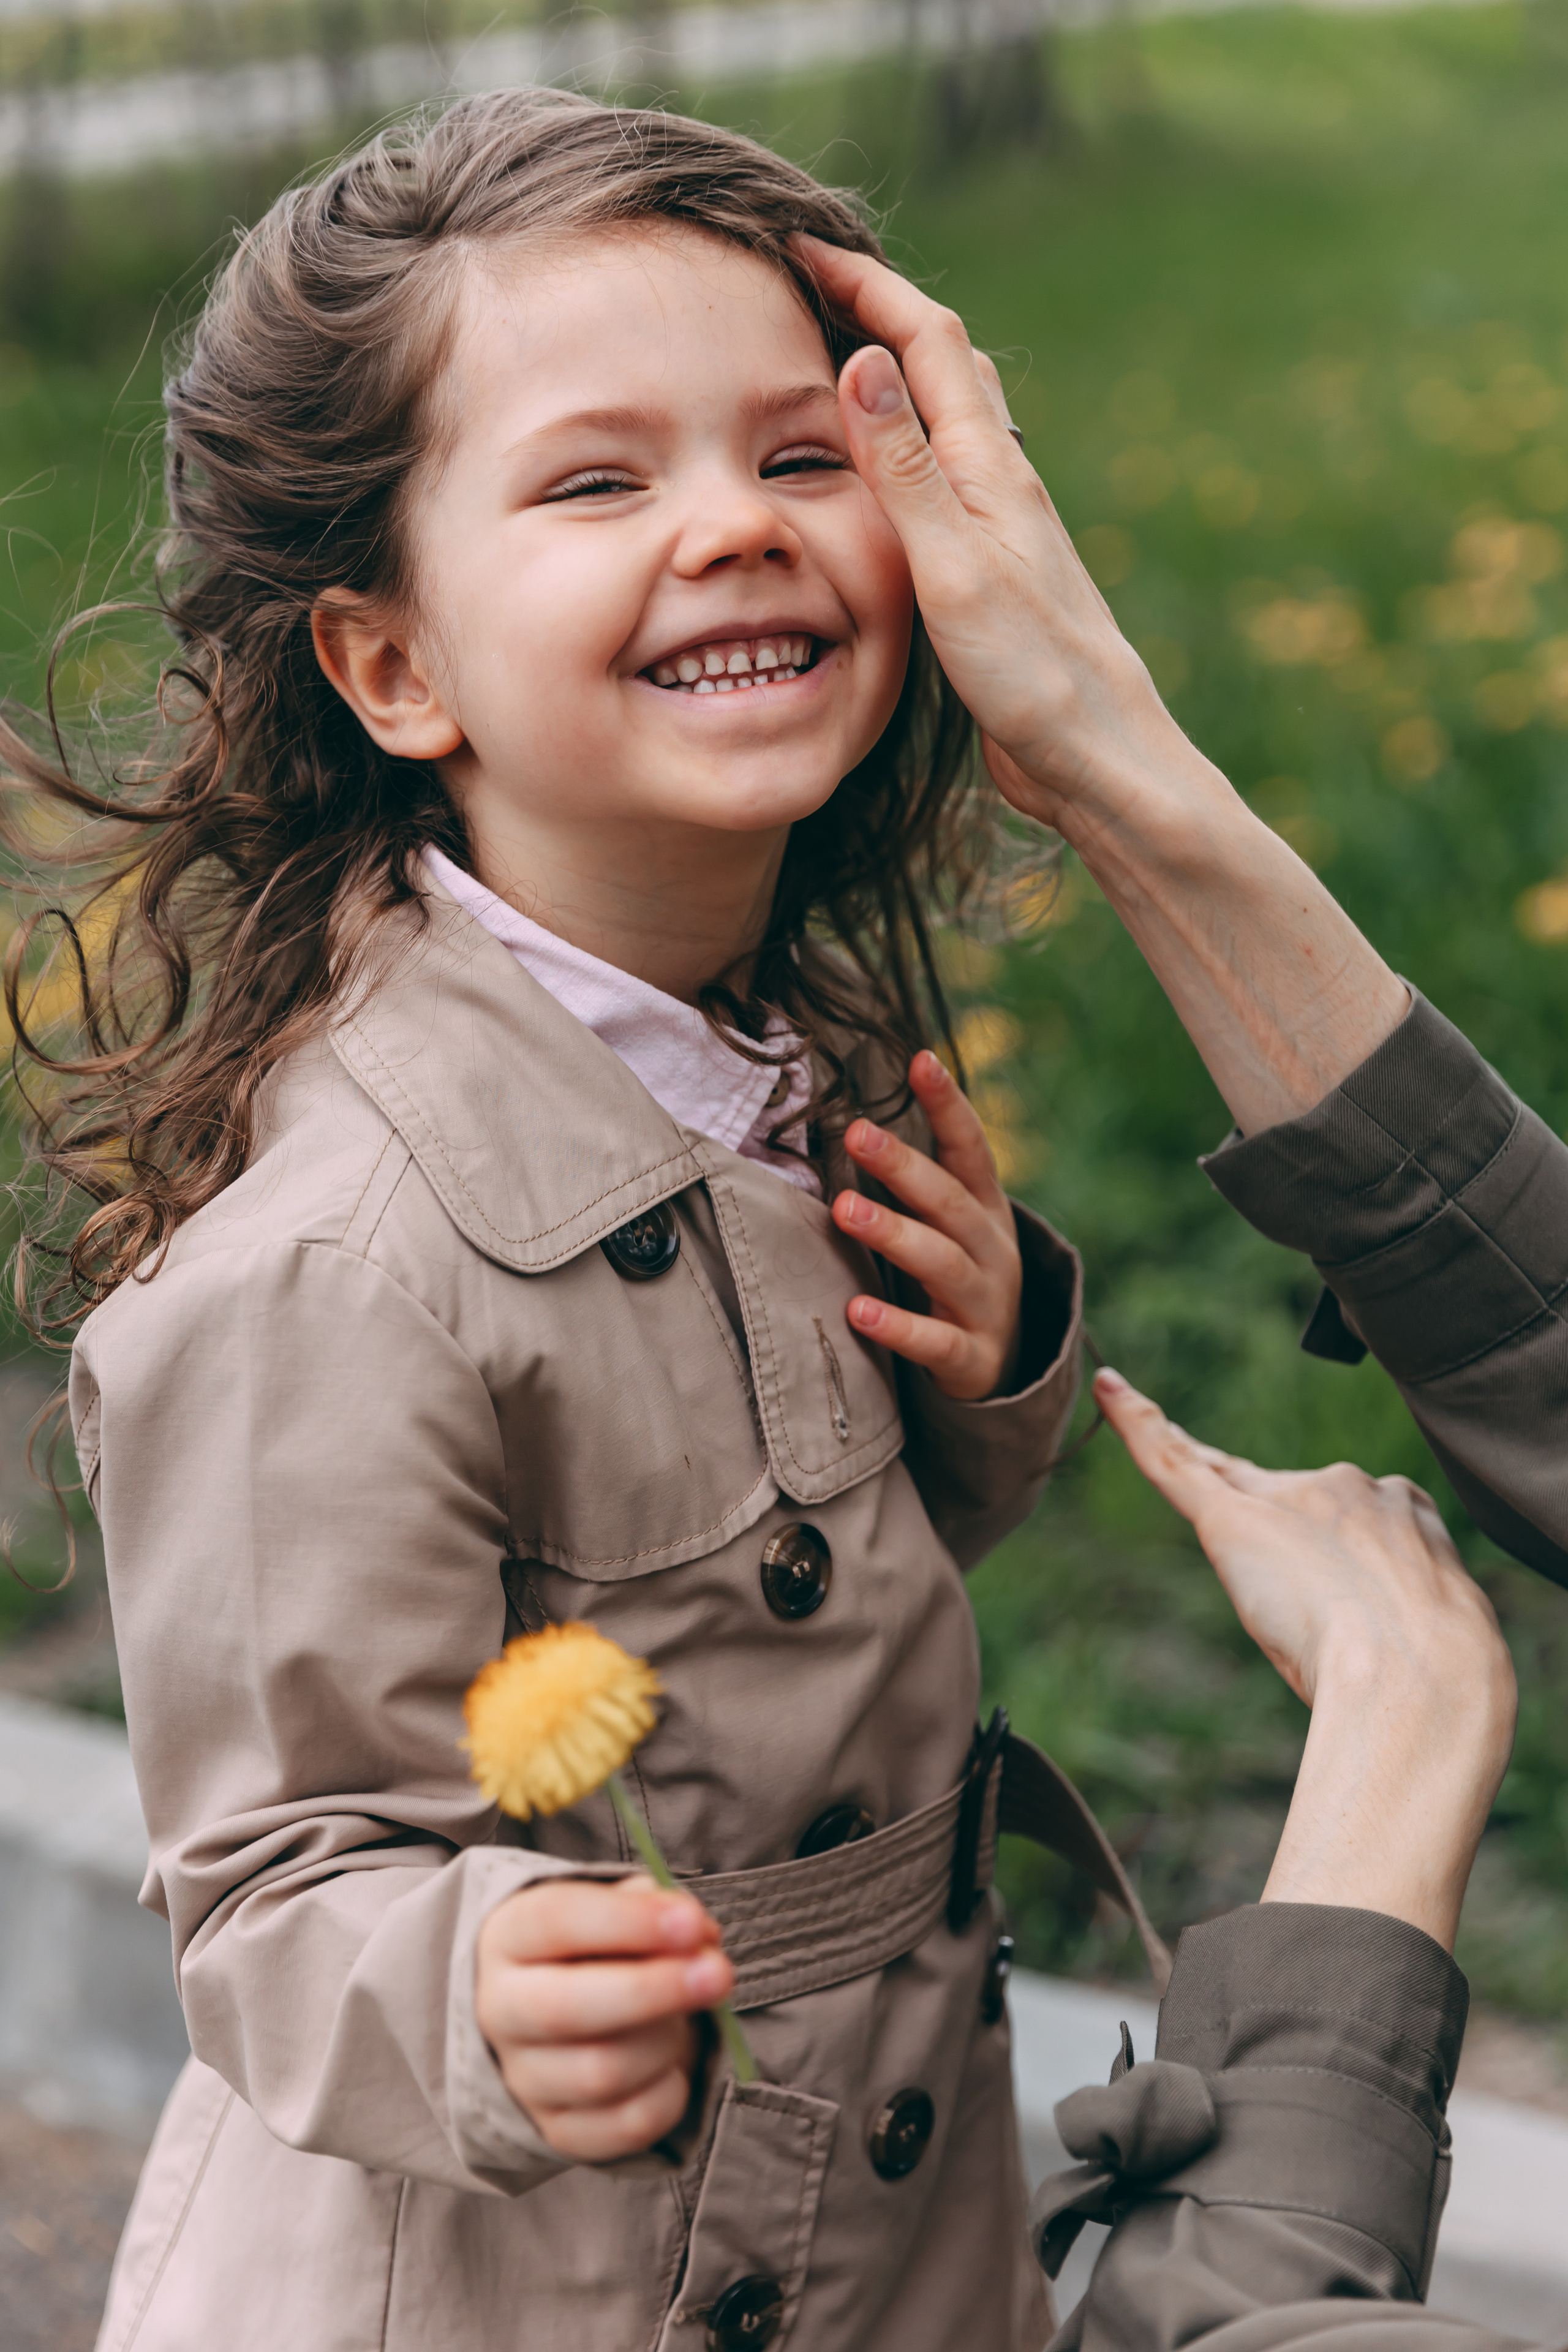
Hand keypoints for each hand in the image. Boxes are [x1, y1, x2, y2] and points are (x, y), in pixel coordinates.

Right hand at [475, 1874, 733, 2160]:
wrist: (551, 2018)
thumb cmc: (594, 1948)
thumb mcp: (612, 1908)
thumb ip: (653, 1906)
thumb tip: (698, 1935)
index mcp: (509, 1937)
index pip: (555, 1921)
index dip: (627, 1921)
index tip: (691, 1921)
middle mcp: (501, 2010)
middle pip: (565, 2008)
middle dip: (652, 1990)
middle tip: (719, 1974)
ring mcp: (524, 2078)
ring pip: (599, 2073)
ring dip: (664, 2041)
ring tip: (687, 2018)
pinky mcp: (557, 2130)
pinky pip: (624, 2126)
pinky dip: (668, 2097)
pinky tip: (676, 2067)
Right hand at [797, 233, 1183, 832]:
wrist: (1096, 757)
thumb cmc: (1032, 673)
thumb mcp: (954, 568)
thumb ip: (906, 469)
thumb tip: (865, 358)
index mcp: (989, 467)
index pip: (925, 339)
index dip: (863, 281)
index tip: (796, 243)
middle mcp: (999, 481)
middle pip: (943, 361)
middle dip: (879, 306)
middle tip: (810, 280)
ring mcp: (998, 524)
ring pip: (949, 416)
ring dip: (897, 370)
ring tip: (836, 355)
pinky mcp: (991, 570)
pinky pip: (942, 479)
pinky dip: (905, 445)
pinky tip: (884, 475)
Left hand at [832, 1049, 1022, 1401]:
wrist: (1003, 1368)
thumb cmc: (957, 1277)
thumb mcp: (951, 1225)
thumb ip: (916, 1182)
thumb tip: (853, 1120)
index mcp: (985, 1208)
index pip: (970, 1148)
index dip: (949, 1105)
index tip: (921, 1060)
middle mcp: (992, 1249)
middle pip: (950, 1202)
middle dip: (905, 1166)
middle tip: (857, 1133)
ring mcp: (986, 1303)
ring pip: (943, 1264)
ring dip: (894, 1234)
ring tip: (846, 1209)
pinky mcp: (973, 1358)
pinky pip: (935, 1341)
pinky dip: (898, 1327)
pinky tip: (857, 1311)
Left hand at [1095, 1368, 1515, 1947]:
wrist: (1426, 1688)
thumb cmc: (1448, 1691)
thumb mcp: (1446, 1647)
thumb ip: (1411, 1634)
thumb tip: (1408, 1704)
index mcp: (1404, 1509)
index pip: (1353, 1511)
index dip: (1338, 1552)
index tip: (1339, 1583)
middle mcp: (1348, 1486)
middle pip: (1292, 1499)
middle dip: (1289, 1547)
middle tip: (1300, 1610)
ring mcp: (1287, 1497)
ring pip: (1232, 1485)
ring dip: (1224, 1511)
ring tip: (1249, 1551)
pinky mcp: (1231, 1518)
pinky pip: (1172, 1460)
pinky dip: (1136, 1422)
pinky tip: (1107, 1390)